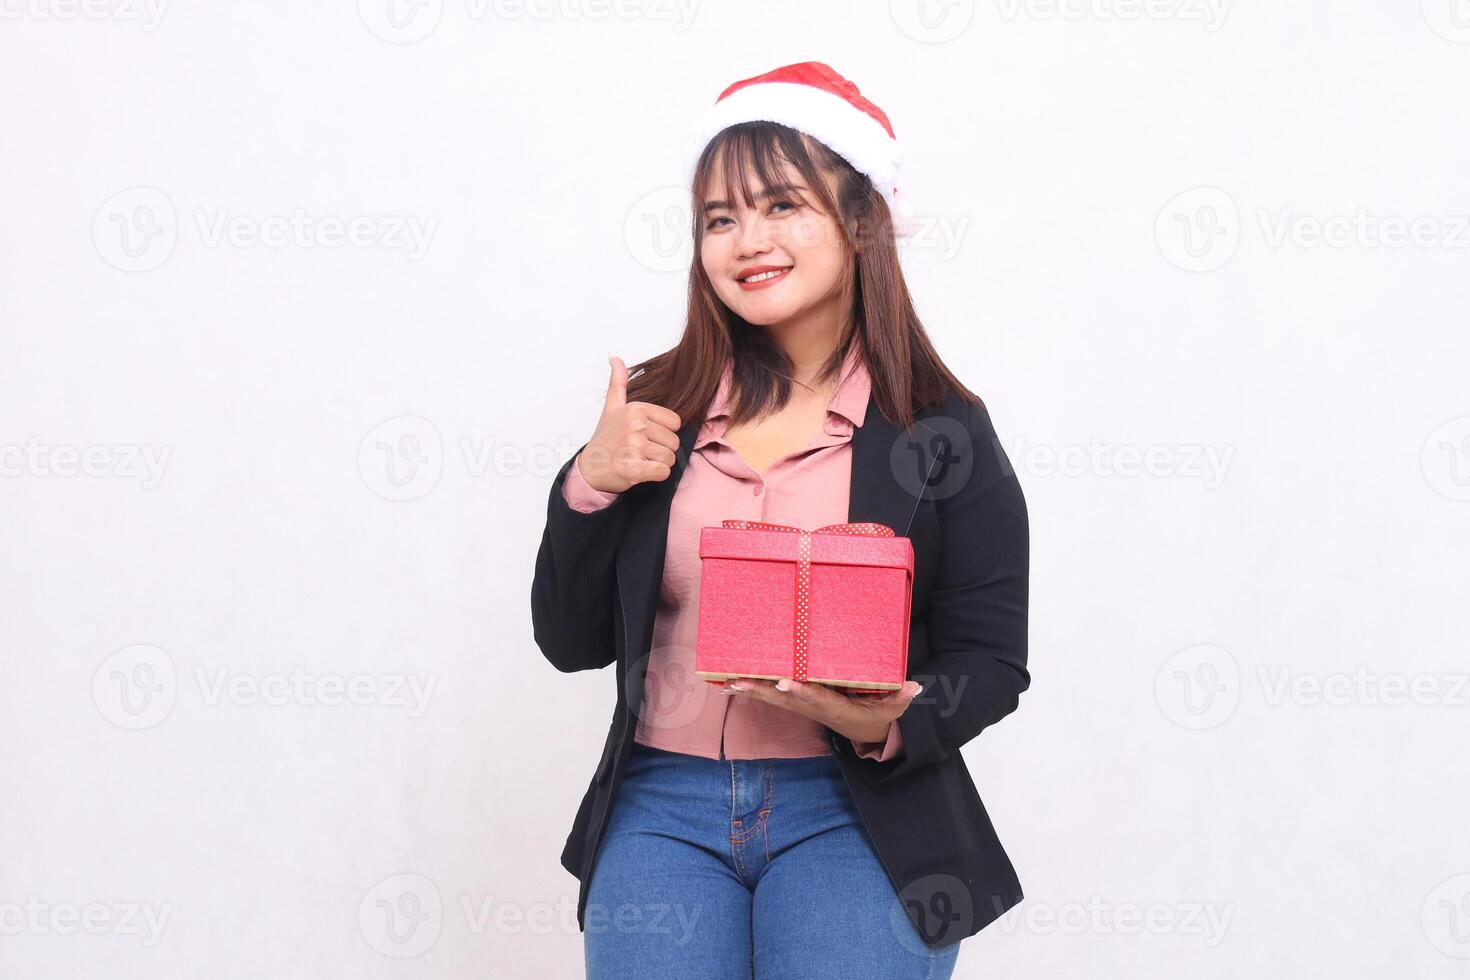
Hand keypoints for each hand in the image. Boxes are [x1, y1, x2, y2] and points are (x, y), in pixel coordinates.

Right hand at [576, 354, 682, 492]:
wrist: (590, 468)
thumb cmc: (605, 439)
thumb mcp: (612, 407)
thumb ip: (618, 382)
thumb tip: (614, 356)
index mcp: (636, 409)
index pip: (675, 423)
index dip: (664, 433)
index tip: (645, 436)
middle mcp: (636, 425)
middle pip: (674, 442)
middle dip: (661, 450)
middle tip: (641, 451)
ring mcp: (634, 446)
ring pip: (670, 458)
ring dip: (658, 464)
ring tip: (640, 460)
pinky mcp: (633, 468)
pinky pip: (663, 472)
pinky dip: (657, 475)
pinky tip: (643, 471)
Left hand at [721, 676, 922, 743]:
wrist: (869, 734)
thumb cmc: (880, 716)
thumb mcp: (894, 708)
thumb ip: (902, 697)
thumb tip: (916, 686)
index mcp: (837, 708)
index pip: (817, 699)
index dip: (801, 692)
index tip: (784, 683)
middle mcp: (816, 708)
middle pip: (786, 700)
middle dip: (762, 691)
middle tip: (738, 682)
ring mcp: (805, 708)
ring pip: (774, 699)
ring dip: (751, 690)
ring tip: (726, 681)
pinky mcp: (799, 704)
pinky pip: (773, 697)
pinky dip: (753, 690)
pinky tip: (730, 683)